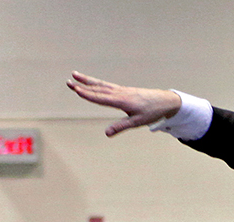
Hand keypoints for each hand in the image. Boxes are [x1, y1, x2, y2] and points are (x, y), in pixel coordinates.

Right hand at [67, 72, 184, 136]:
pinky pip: (107, 85)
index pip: (101, 97)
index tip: (76, 90)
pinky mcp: (124, 89)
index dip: (88, 94)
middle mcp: (120, 93)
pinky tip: (92, 82)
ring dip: (88, 80)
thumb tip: (106, 133)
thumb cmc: (152, 112)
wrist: (165, 101)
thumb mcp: (137, 122)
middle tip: (69, 81)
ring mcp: (121, 90)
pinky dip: (97, 83)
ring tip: (75, 75)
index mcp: (122, 100)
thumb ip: (121, 126)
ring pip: (101, 84)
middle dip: (83, 85)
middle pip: (98, 88)